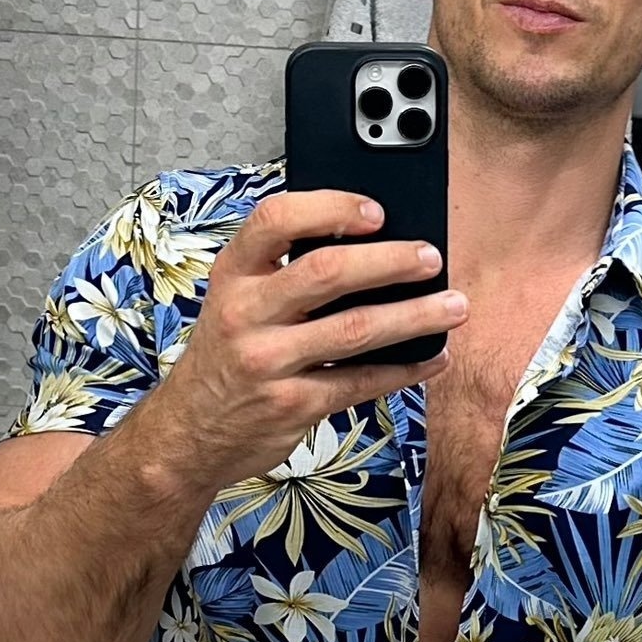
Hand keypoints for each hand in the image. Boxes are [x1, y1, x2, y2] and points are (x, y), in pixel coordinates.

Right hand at [157, 190, 465, 486]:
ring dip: (415, 316)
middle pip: (328, 272)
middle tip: (430, 258)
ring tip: (453, 305)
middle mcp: (246, 313)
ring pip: (355, 329)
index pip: (275, 220)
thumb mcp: (235, 302)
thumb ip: (284, 272)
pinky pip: (361, 381)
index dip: (331, 208)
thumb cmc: (225, 358)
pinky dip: (405, 369)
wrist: (189, 434)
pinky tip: (433, 358)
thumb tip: (373, 247)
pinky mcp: (294, 405)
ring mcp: (269, 362)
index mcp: (233, 275)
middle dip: (391, 261)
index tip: (376, 210)